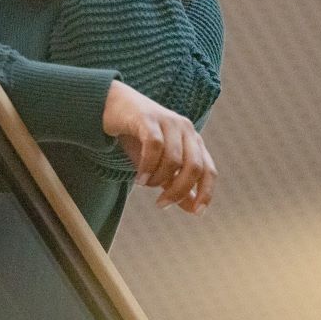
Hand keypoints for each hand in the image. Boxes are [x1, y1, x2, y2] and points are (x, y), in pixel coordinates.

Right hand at [102, 79, 215, 212]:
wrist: (112, 106)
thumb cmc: (138, 138)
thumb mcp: (159, 165)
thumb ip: (176, 185)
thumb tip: (194, 209)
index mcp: (193, 141)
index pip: (209, 170)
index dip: (206, 192)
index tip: (197, 213)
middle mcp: (186, 130)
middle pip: (194, 167)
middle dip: (179, 191)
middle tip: (161, 204)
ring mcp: (169, 121)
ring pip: (174, 160)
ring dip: (159, 179)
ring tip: (144, 184)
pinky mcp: (149, 118)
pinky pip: (155, 146)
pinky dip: (148, 166)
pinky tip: (139, 177)